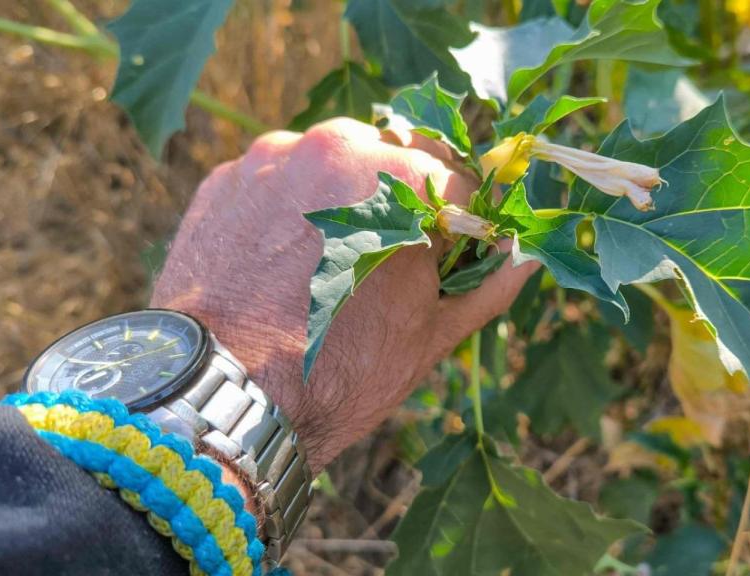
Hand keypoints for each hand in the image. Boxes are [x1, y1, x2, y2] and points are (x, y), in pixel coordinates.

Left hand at [151, 119, 536, 471]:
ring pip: (332, 162)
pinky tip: (282, 260)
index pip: (460, 183)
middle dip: (402, 203)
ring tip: (328, 264)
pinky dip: (290, 207)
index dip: (459, 227)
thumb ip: (489, 285)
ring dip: (345, 197)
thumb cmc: (340, 373)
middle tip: (385, 264)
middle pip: (395, 160)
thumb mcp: (432, 335)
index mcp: (404, 179)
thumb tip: (526, 259)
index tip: (443, 263)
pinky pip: (278, 179)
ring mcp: (273, 157)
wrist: (222, 397)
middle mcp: (338, 146)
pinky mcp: (226, 177)